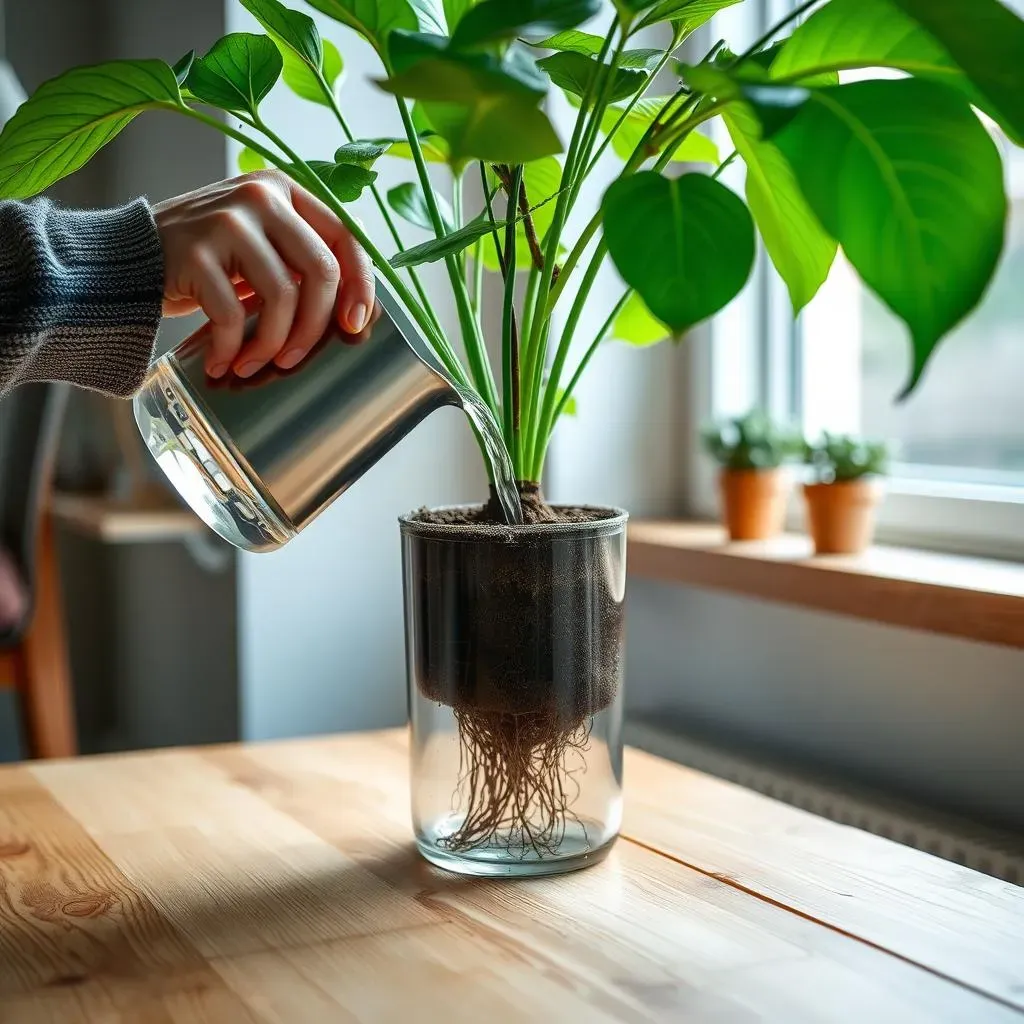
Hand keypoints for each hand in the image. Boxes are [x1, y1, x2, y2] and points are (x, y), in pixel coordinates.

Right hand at [155, 171, 374, 378]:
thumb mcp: (258, 243)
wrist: (123, 260)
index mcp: (283, 190)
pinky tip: (222, 362)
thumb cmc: (203, 261)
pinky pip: (233, 316)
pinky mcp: (195, 253)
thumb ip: (299, 256)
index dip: (360, 285)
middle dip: (314, 328)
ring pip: (283, 296)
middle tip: (294, 358)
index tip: (357, 324)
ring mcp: (227, 221)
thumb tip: (355, 305)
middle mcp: (260, 196)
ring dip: (272, 345)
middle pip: (320, 271)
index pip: (345, 237)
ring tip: (254, 365)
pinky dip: (231, 349)